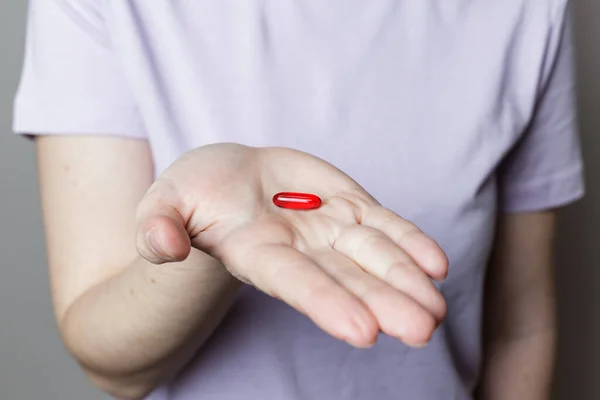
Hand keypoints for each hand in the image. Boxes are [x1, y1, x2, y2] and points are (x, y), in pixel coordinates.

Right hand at [135, 143, 447, 347]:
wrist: (229, 178)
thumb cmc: (193, 194)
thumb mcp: (163, 201)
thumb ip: (158, 224)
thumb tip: (164, 249)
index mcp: (256, 252)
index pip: (295, 281)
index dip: (327, 303)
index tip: (363, 332)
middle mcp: (300, 249)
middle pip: (347, 278)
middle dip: (384, 303)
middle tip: (422, 330)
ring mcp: (328, 229)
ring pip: (375, 256)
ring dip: (407, 280)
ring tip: (437, 308)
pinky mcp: (348, 207)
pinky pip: (384, 226)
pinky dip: (410, 243)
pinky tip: (435, 266)